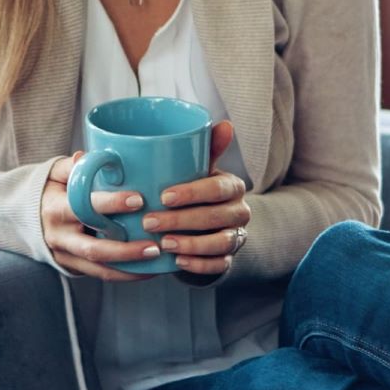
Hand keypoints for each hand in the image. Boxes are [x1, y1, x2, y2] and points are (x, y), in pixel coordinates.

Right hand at [42, 154, 163, 282]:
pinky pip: (100, 274)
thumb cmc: (50, 190)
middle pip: (94, 248)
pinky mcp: (72, 267)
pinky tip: (149, 269)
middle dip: (126, 250)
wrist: (26, 217)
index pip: (85, 208)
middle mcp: (60, 236)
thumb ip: (72, 166)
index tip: (139, 199)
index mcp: (56, 209)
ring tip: (157, 258)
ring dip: (130, 267)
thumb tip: (85, 157)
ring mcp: (66, 255)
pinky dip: (126, 274)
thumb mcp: (55, 174)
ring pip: (99, 268)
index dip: (111, 204)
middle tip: (154, 245)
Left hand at [143, 120, 250, 277]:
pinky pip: (219, 265)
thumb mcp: (200, 170)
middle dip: (181, 220)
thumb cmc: (197, 190)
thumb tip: (225, 124)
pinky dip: (199, 265)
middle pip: (215, 217)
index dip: (193, 192)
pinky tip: (178, 262)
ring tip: (163, 244)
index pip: (218, 188)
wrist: (206, 223)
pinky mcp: (228, 259)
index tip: (163, 196)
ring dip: (190, 244)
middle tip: (150, 221)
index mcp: (233, 187)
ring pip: (219, 243)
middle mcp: (240, 212)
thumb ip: (207, 149)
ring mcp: (235, 237)